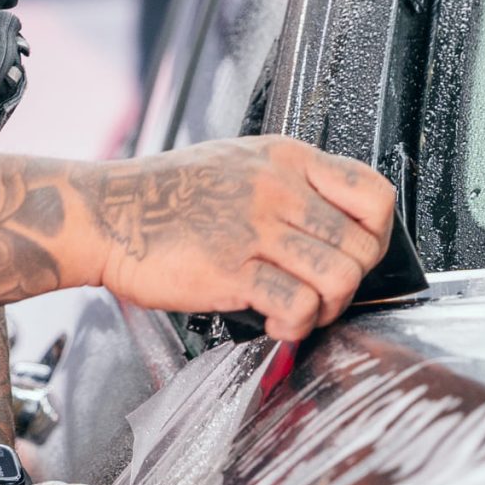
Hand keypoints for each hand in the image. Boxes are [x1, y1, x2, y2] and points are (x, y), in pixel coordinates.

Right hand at [84, 138, 396, 340]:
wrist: (105, 213)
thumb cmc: (165, 195)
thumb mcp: (238, 164)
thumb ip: (288, 186)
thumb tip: (332, 227)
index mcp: (286, 159)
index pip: (374, 192)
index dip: (379, 234)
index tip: (360, 255)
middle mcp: (278, 188)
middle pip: (363, 246)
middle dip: (352, 285)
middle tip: (322, 296)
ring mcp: (254, 227)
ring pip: (339, 277)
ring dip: (327, 309)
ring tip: (299, 313)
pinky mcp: (230, 268)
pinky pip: (296, 304)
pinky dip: (294, 326)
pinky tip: (273, 323)